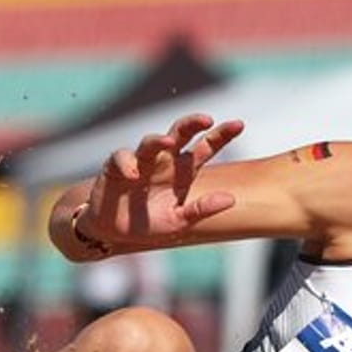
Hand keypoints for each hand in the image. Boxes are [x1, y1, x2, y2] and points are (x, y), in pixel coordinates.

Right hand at [79, 113, 242, 245]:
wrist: (112, 232)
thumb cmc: (148, 224)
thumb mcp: (179, 221)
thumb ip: (202, 209)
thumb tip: (231, 199)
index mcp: (183, 171)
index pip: (205, 148)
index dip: (221, 135)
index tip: (239, 124)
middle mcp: (164, 161)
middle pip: (180, 133)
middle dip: (192, 123)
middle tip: (206, 119)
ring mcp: (141, 162)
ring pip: (151, 142)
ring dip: (159, 139)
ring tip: (169, 142)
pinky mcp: (116, 167)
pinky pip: (121, 157)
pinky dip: (127, 163)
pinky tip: (132, 176)